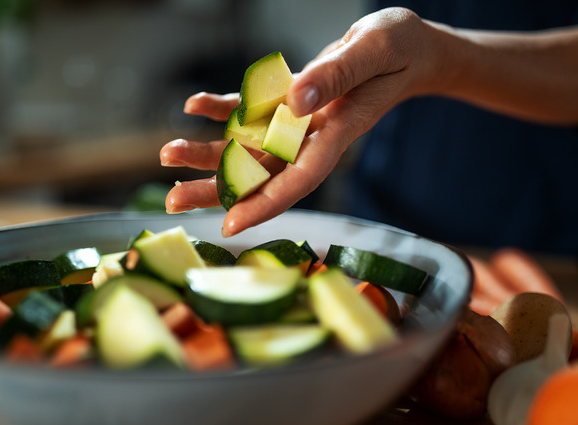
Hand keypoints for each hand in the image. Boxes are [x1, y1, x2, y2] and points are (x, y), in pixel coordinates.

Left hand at [161, 8, 443, 236]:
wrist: (409, 49)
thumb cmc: (401, 48)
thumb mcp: (374, 51)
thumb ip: (337, 75)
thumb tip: (296, 101)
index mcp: (339, 131)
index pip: (300, 177)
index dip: (266, 203)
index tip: (230, 224)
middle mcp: (314, 135)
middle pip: (263, 172)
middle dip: (218, 188)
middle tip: (173, 201)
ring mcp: (301, 121)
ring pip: (250, 147)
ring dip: (208, 153)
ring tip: (167, 154)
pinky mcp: (292, 102)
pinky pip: (253, 111)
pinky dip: (223, 109)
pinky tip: (193, 105)